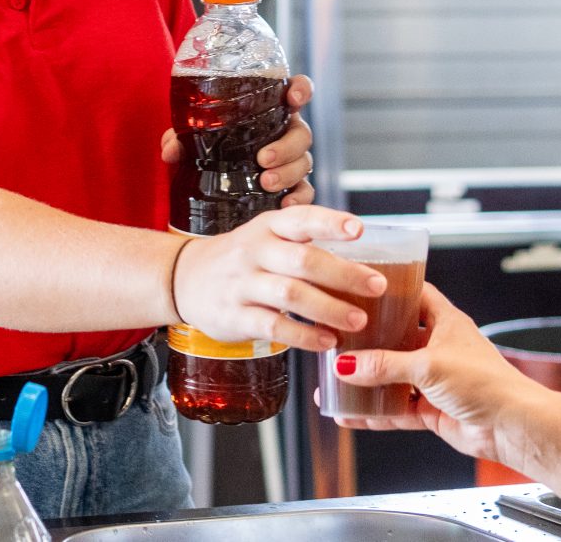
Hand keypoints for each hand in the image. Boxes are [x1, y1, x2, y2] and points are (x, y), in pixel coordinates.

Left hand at [160, 73, 314, 206]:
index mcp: (268, 111)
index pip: (294, 91)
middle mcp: (285, 132)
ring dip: (288, 172)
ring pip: (304, 162)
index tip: (292, 97)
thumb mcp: (194, 139)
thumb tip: (171, 150)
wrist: (212, 184)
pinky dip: (299, 198)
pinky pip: (305, 191)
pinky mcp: (293, 185)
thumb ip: (181, 138)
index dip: (300, 89)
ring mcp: (292, 160)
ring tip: (265, 182)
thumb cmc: (210, 147)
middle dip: (286, 145)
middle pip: (302, 133)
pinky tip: (285, 204)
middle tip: (262, 158)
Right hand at [171, 205, 381, 352]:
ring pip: (289, 294)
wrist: (184, 278)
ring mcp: (242, 284)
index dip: (330, 223)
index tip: (359, 230)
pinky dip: (303, 336)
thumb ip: (305, 244)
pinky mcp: (234, 316)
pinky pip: (273, 326)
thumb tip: (364, 258)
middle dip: (343, 274)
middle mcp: (255, 251)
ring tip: (359, 320)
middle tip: (377, 286)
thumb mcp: (266, 238)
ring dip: (328, 308)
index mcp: (268, 227)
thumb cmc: (242, 258)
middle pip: (302, 260)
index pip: (301, 219)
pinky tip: (326, 341)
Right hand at [327, 283, 542, 460]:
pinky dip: (374, 411)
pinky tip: (351, 414)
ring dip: (366, 379)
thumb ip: (386, 365)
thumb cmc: (487, 383)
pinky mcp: (431, 408)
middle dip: (368, 339)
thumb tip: (348, 366)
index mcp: (445, 322)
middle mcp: (439, 347)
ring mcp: (434, 379)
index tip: (359, 287)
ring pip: (392, 375)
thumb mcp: (428, 366)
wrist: (512, 427)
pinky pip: (395, 408)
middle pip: (396, 337)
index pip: (413, 294)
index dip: (389, 290)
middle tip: (337, 335)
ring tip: (335, 378)